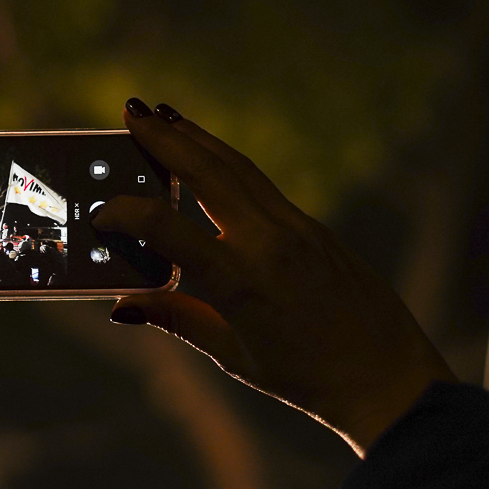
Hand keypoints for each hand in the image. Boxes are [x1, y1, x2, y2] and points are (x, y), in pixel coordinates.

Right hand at [94, 98, 456, 456]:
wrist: (385, 377)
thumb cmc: (304, 377)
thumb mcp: (231, 355)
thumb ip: (175, 319)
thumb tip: (122, 306)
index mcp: (240, 282)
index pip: (168, 229)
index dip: (127, 215)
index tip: (102, 213)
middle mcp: (267, 242)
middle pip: (207, 173)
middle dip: (165, 139)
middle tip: (131, 111)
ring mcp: (295, 228)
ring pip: (237, 167)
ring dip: (197, 137)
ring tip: (163, 116)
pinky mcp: (312, 226)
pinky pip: (260, 183)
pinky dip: (227, 161)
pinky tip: (208, 155)